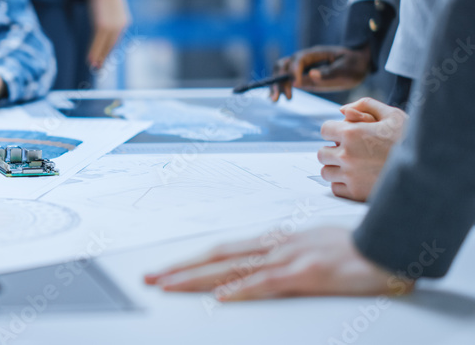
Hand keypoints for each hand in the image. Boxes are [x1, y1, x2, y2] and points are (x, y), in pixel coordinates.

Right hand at [86, 0, 130, 69]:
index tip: (103, 58)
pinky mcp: (103, 25)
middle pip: (111, 46)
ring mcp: (112, 26)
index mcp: (124, 20)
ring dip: (98, 58)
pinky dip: (94, 53)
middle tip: (99, 68)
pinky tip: (90, 60)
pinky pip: (98, 43)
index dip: (108, 50)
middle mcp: (121, 25)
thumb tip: (102, 15)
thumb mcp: (108, 2)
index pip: (116, 39)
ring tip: (93, 67)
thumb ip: (107, 12)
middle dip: (104, 57)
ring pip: (105, 47)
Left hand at [144, 227, 412, 300]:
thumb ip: (282, 258)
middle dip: (179, 269)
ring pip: (231, 269)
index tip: (165, 270)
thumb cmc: (354, 250)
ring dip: (195, 279)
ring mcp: (289, 257)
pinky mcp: (307, 273)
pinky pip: (267, 283)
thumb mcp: (310, 249)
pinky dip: (241, 290)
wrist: (391, 245)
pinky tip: (221, 298)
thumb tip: (257, 269)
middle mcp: (274, 245)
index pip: (221, 252)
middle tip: (149, 278)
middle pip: (216, 258)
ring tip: (167, 286)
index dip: (190, 261)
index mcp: (273, 241)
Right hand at [270, 45, 370, 101]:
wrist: (357, 63)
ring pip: (281, 71)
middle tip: (280, 96)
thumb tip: (311, 74)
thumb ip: (329, 72)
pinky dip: (280, 88)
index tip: (296, 84)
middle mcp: (305, 59)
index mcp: (315, 54)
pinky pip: (286, 79)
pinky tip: (277, 98)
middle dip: (278, 80)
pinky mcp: (302, 76)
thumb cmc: (354, 64)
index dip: (294, 71)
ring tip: (275, 100)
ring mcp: (302, 68)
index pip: (298, 59)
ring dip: (276, 85)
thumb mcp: (346, 68)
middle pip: (283, 65)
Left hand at [319, 98, 408, 201]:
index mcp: (352, 133)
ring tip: (354, 166)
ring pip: (326, 172)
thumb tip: (342, 110)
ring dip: (336, 168)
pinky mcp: (355, 193)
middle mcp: (347, 155)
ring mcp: (350, 175)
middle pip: (322, 153)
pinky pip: (335, 188)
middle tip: (351, 152)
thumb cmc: (410, 140)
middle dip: (333, 151)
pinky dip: (343, 184)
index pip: (324, 130)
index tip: (345, 135)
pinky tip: (358, 179)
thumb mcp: (393, 115)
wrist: (428, 169)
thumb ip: (365, 105)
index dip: (334, 131)